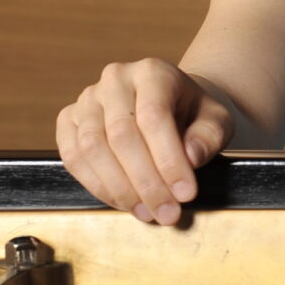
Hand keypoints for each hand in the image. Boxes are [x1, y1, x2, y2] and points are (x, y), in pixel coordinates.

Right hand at [55, 59, 231, 223]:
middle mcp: (115, 80)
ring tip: (147, 213)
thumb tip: (190, 157)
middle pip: (121, 135)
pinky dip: (95, 185)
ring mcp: (87, 99)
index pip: (154, 116)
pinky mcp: (68, 119)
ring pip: (92, 148)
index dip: (168, 160)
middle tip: (167, 213)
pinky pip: (72, 156)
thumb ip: (209, 137)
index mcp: (153, 72)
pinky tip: (122, 202)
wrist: (171, 106)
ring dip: (119, 189)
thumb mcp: (216, 121)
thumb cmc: (194, 115)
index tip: (185, 194)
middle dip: (146, 182)